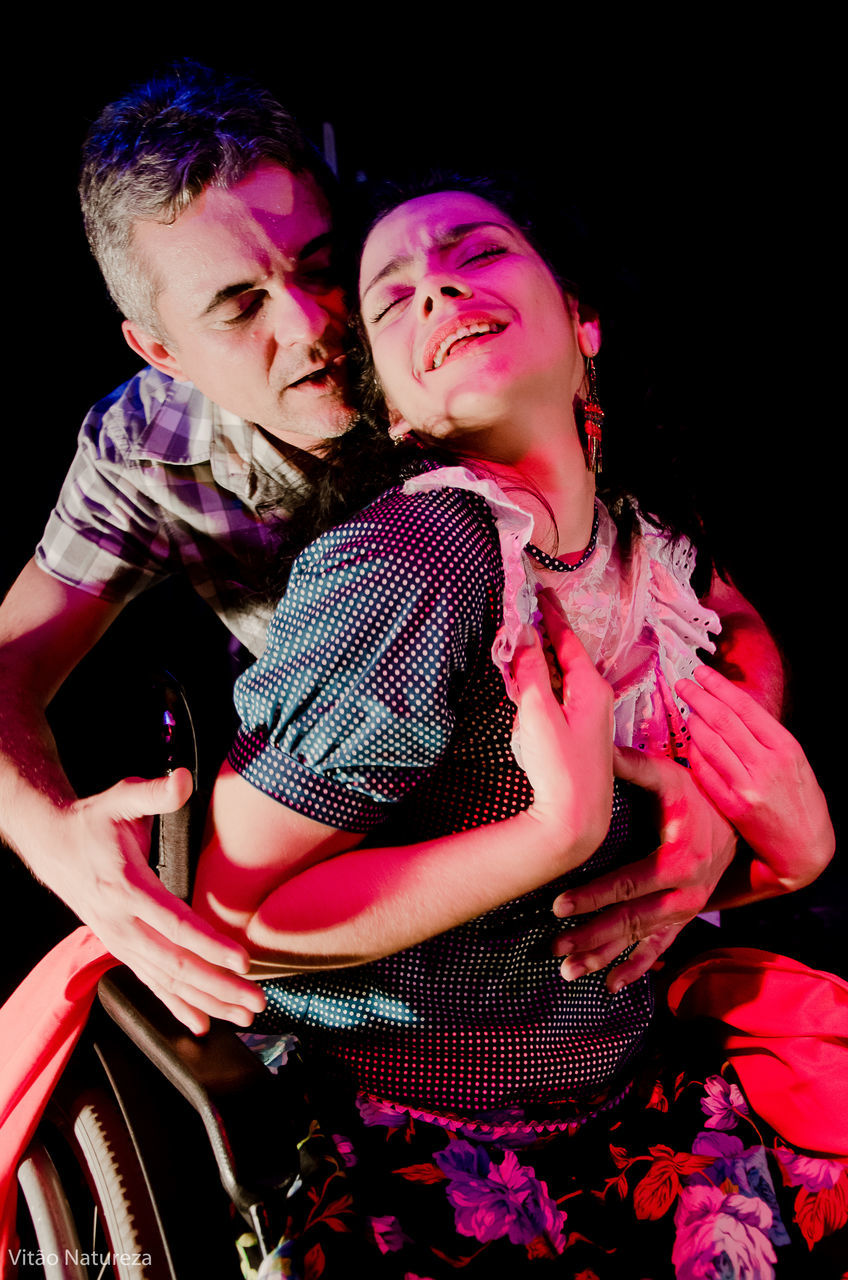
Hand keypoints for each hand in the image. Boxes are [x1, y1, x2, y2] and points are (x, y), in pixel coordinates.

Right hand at [43, 769, 264, 1033]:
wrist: (52, 845)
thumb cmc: (93, 821)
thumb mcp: (120, 798)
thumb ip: (154, 793)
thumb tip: (181, 780)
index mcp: (126, 888)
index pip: (173, 924)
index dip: (209, 944)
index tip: (242, 960)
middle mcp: (121, 923)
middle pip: (174, 964)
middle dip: (218, 986)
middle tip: (256, 1001)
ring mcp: (120, 941)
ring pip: (166, 981)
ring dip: (206, 1001)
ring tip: (244, 1015)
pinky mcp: (122, 949)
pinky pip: (151, 984)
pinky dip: (177, 1005)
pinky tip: (202, 1023)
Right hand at [513, 590, 614, 864]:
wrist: (575, 818)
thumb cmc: (559, 766)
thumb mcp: (537, 711)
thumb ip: (530, 669)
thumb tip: (524, 634)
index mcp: (591, 687)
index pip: (568, 640)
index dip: (552, 615)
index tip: (543, 591)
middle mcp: (597, 699)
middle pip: (566, 657)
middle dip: (545, 637)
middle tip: (527, 616)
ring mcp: (591, 718)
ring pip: (563, 678)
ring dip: (542, 663)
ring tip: (522, 648)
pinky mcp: (581, 736)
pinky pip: (561, 696)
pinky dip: (544, 685)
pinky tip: (530, 690)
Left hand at [551, 748, 736, 989]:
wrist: (742, 821)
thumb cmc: (699, 794)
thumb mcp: (671, 776)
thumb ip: (635, 766)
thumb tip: (597, 748)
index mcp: (681, 860)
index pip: (628, 885)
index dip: (592, 896)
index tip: (557, 905)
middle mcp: (688, 893)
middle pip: (632, 920)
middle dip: (590, 936)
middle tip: (554, 947)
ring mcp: (689, 910)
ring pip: (642, 940)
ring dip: (605, 957)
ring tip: (569, 970)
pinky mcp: (688, 918)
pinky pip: (661, 949)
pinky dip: (636, 967)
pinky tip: (611, 985)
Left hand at [676, 665, 833, 894]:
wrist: (805, 850)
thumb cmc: (800, 800)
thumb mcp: (794, 761)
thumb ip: (766, 736)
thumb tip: (730, 706)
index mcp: (785, 747)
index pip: (745, 707)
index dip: (719, 686)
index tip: (701, 672)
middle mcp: (766, 764)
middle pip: (723, 720)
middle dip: (698, 697)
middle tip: (682, 683)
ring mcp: (748, 786)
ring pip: (709, 743)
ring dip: (692, 722)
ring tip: (686, 709)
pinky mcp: (732, 807)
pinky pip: (704, 772)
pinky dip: (694, 753)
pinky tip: (690, 741)